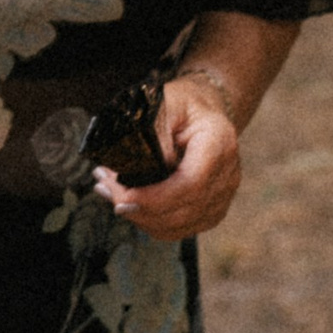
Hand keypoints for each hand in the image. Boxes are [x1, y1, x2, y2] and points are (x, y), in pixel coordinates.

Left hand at [92, 75, 242, 240]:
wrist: (204, 111)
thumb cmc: (183, 104)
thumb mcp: (164, 103)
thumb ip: (153, 134)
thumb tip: (139, 171)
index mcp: (218, 143)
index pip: (191, 183)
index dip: (156, 198)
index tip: (123, 197)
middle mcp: (227, 175)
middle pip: (185, 210)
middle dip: (140, 208)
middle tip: (105, 189)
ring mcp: (222, 196)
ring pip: (180, 225)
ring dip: (141, 217)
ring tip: (109, 193)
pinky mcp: (212, 210)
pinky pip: (181, 228)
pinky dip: (151, 222)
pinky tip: (128, 204)